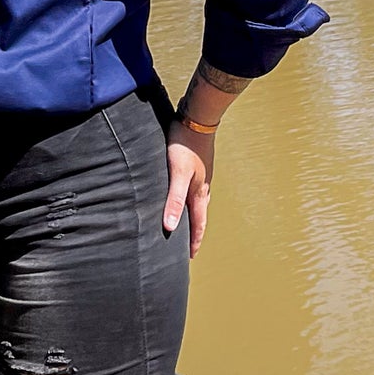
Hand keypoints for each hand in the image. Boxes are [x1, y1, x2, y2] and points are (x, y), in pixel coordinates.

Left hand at [164, 121, 214, 258]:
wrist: (198, 118)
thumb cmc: (185, 145)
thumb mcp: (177, 173)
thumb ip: (173, 199)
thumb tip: (170, 227)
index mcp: (199, 192)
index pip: (198, 223)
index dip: (194, 241)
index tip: (190, 256)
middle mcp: (203, 185)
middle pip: (200, 214)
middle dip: (194, 231)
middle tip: (189, 245)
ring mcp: (202, 173)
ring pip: (197, 200)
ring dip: (192, 214)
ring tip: (186, 222)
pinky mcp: (197, 163)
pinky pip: (194, 187)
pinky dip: (189, 197)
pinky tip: (182, 190)